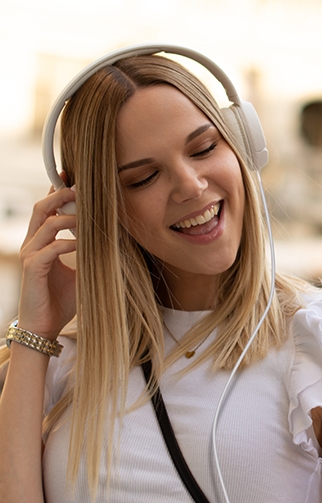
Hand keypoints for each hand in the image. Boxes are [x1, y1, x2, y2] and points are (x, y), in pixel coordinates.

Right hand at [17, 179, 77, 339]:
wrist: (45, 326)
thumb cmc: (62, 299)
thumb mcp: (79, 271)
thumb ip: (88, 253)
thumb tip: (112, 239)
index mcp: (40, 242)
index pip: (46, 209)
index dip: (57, 191)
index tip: (73, 177)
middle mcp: (31, 244)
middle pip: (41, 208)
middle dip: (60, 194)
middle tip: (81, 187)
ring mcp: (30, 256)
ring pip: (45, 224)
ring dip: (68, 217)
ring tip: (88, 215)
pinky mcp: (33, 269)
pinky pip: (50, 249)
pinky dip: (69, 243)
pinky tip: (84, 244)